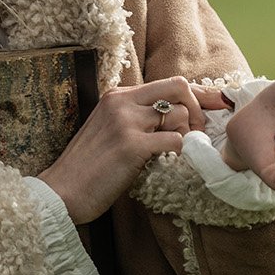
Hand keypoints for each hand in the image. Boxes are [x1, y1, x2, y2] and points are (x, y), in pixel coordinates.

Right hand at [39, 76, 218, 223]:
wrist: (62, 190)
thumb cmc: (87, 166)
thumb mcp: (109, 129)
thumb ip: (135, 118)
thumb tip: (174, 117)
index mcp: (117, 96)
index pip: (167, 84)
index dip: (196, 95)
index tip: (212, 107)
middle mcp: (121, 102)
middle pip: (178, 87)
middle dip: (197, 108)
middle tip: (196, 133)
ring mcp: (126, 122)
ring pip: (180, 114)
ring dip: (187, 135)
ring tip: (176, 152)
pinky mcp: (132, 146)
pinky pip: (175, 140)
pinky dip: (179, 152)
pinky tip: (168, 162)